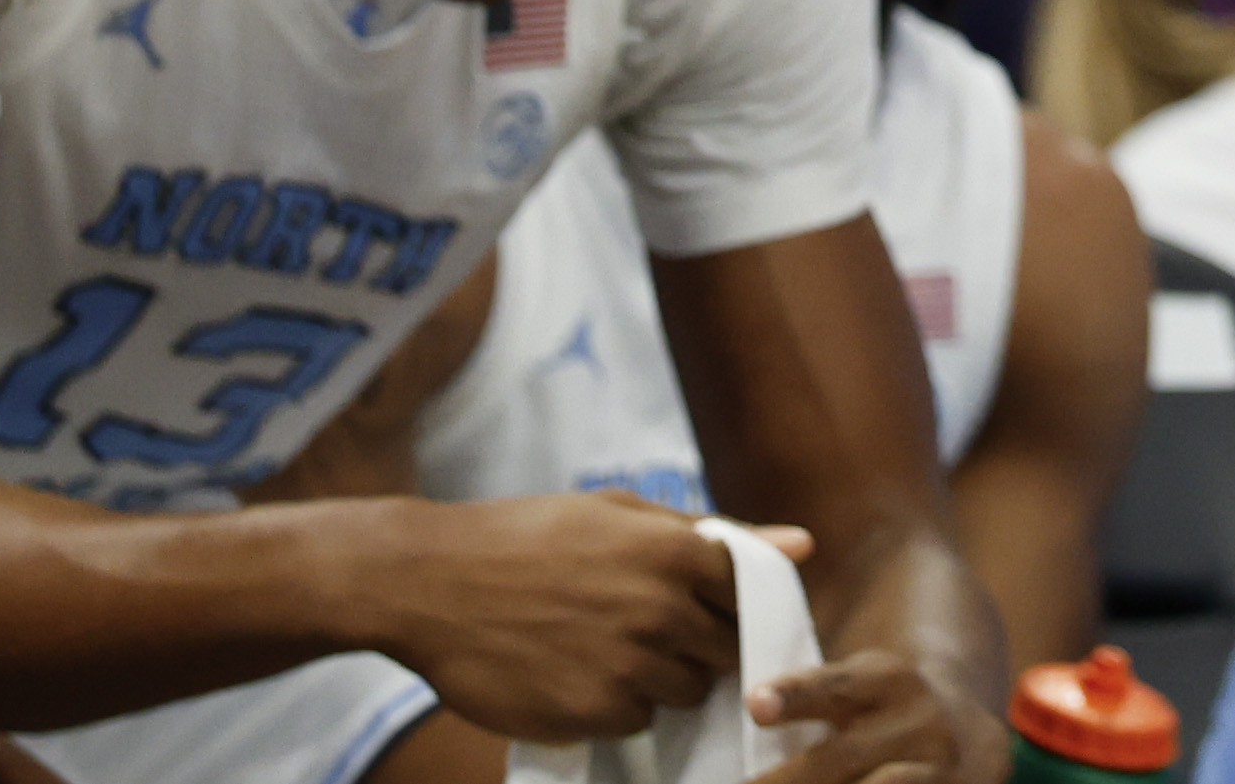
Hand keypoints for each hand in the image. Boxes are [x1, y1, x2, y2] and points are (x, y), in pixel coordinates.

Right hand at [357, 494, 792, 734]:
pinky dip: (619, 705)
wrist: (430, 582)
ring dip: (661, 677)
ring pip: (687, 691)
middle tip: (647, 628)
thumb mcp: (621, 515)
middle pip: (727, 650)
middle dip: (700, 644)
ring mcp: (629, 667)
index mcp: (677, 553)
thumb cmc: (530, 537)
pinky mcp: (593, 713)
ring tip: (605, 646)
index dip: (733, 604)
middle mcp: (663, 612)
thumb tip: (805, 544)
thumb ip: (716, 536)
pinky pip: (638, 720)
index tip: (712, 609)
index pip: (752, 594)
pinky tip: (578, 673)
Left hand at [753, 648, 1006, 783]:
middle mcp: (918, 727)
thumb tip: (737, 656)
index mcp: (889, 680)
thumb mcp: (854, 674)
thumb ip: (802, 682)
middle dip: (782, 783)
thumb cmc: (875, 701)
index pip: (838, 686)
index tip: (756, 702)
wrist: (965, 726)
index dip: (799, 694)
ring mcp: (937, 773)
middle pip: (839, 764)